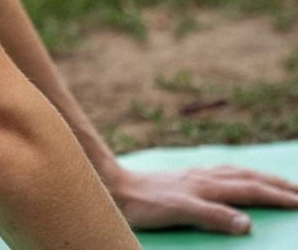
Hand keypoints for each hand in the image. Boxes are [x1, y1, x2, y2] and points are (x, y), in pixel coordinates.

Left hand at [103, 164, 297, 233]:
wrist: (118, 188)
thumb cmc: (147, 205)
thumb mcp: (180, 212)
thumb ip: (213, 216)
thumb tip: (247, 223)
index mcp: (208, 186)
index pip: (252, 190)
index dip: (278, 196)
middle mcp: (205, 177)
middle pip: (249, 177)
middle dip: (277, 184)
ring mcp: (196, 175)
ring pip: (237, 173)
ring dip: (261, 177)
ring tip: (277, 182)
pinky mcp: (186, 177)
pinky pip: (223, 173)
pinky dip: (240, 174)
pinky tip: (236, 177)